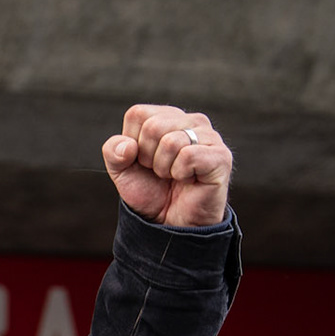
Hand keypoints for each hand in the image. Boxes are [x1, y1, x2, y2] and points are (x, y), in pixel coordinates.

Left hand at [102, 104, 231, 227]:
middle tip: (160, 171)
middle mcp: (191, 121)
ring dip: (163, 168)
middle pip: (153, 126)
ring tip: (174, 176)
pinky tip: (188, 179)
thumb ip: (113, 152)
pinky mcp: (220, 156)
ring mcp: (209, 136)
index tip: (143, 160)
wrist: (170, 221)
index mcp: (167, 117)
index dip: (132, 143)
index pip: (138, 114)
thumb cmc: (150, 191)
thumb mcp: (121, 171)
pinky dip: (180, 174)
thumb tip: (127, 146)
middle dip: (148, 157)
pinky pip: (188, 156)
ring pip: (171, 141)